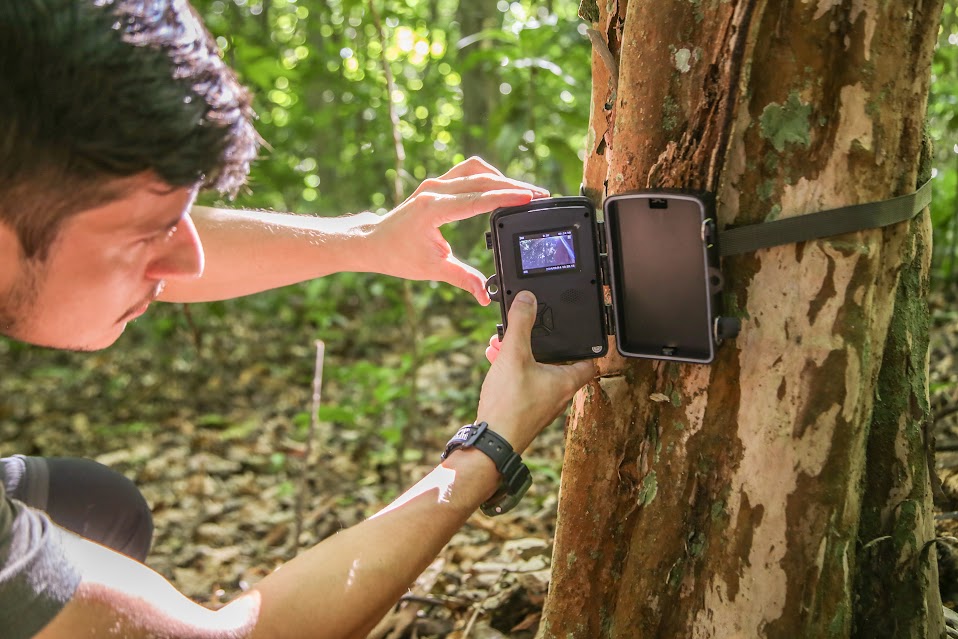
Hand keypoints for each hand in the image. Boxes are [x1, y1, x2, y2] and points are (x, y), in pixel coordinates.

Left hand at [364, 157, 548, 303]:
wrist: (372, 242)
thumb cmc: (396, 254)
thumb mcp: (433, 270)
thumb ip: (463, 280)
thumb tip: (485, 295)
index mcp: (434, 208)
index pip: (477, 199)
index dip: (506, 197)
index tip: (529, 197)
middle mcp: (435, 190)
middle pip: (482, 179)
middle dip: (512, 185)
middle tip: (539, 195)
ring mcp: (435, 184)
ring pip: (475, 169)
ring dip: (501, 177)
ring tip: (524, 191)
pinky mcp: (436, 184)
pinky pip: (466, 172)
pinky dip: (487, 177)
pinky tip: (500, 187)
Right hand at [476, 291, 595, 452]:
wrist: (492, 441)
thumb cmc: (510, 404)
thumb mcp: (515, 355)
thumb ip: (521, 323)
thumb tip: (528, 299)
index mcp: (566, 381)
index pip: (591, 359)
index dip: (588, 342)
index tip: (584, 330)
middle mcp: (558, 394)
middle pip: (559, 361)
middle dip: (540, 343)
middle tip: (528, 330)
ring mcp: (542, 404)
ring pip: (537, 370)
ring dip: (521, 354)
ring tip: (502, 343)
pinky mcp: (525, 410)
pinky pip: (523, 381)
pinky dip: (512, 368)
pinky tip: (495, 360)